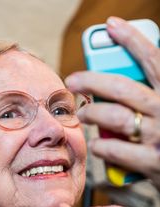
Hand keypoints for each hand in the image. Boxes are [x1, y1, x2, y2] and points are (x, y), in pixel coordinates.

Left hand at [65, 17, 159, 189]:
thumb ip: (151, 95)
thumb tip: (118, 82)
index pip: (154, 61)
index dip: (132, 40)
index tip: (111, 26)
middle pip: (122, 87)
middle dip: (92, 81)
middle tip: (73, 81)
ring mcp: (159, 137)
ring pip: (115, 116)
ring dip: (92, 112)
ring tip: (82, 113)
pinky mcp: (152, 162)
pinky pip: (116, 149)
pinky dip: (101, 146)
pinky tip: (96, 145)